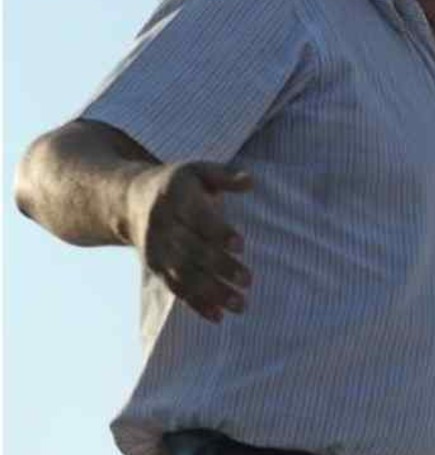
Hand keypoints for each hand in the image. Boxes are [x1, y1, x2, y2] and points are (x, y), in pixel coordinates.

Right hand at [123, 162, 253, 322]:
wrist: (129, 200)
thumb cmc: (177, 184)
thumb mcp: (198, 171)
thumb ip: (225, 176)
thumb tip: (250, 182)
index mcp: (175, 198)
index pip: (198, 219)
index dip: (218, 232)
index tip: (241, 245)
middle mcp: (162, 227)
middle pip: (193, 250)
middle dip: (221, 267)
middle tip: (248, 281)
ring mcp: (157, 250)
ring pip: (185, 274)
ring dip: (212, 292)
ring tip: (240, 305)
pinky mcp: (156, 268)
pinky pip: (176, 288)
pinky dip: (196, 304)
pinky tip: (218, 317)